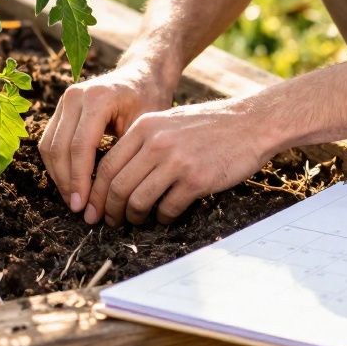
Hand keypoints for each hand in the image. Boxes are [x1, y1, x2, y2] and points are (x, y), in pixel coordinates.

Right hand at [39, 61, 173, 213]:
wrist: (142, 74)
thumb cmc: (149, 100)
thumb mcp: (145, 126)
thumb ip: (125, 155)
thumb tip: (112, 196)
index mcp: (97, 98)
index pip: (80, 147)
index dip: (80, 180)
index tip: (84, 206)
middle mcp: (75, 96)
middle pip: (59, 148)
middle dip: (67, 183)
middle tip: (78, 209)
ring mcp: (64, 100)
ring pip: (49, 146)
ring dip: (58, 177)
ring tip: (74, 200)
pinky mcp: (60, 108)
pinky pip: (49, 141)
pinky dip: (57, 165)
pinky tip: (70, 184)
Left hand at [84, 99, 269, 225]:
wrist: (251, 123)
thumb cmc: (209, 126)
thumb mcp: (168, 123)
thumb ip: (143, 143)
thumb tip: (115, 178)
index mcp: (145, 127)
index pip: (107, 165)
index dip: (96, 192)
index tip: (95, 208)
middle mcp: (156, 143)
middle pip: (117, 186)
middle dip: (110, 210)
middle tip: (111, 222)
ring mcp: (176, 161)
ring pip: (137, 200)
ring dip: (134, 217)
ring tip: (137, 220)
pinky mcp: (196, 180)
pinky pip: (167, 209)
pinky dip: (162, 218)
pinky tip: (165, 217)